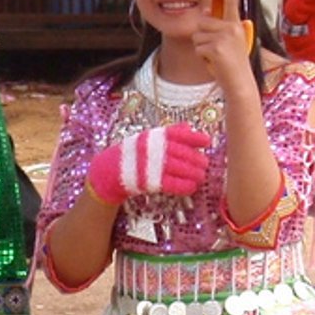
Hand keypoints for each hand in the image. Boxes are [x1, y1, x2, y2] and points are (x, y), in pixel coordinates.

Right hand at [85, 124, 212, 205]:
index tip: (207, 142)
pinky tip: (191, 187)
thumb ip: (168, 133)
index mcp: (154, 136)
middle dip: (198, 160)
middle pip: (184, 154)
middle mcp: (153, 149)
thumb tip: (189, 127)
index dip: (195, 138)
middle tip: (205, 164)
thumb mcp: (147, 138)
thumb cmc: (131, 154)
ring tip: (200, 176)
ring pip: (182, 169)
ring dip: (195, 174)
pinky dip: (185, 186)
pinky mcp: (149, 182)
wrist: (107, 171)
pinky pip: (173, 184)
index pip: (180, 134)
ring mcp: (151, 165)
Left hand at [193, 0, 255, 92]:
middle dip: (202, 37)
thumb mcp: (228, 42)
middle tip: (216, 51)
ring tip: (215, 56)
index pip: (230, 2)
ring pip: (197, 35)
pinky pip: (197, 47)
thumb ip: (218, 27)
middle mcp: (233, 27)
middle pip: (202, 22)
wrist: (240, 83)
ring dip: (201, 48)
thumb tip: (204, 12)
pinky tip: (214, 62)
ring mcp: (225, 37)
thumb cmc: (231, 63)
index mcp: (236, 24)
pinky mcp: (216, 47)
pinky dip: (202, 57)